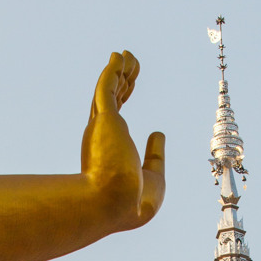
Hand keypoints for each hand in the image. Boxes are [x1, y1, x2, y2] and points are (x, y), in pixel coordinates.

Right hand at [80, 51, 165, 230]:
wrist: (114, 205)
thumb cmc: (131, 202)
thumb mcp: (154, 177)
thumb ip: (155, 155)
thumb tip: (158, 133)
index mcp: (109, 150)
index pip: (116, 116)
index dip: (123, 97)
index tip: (129, 84)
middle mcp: (101, 136)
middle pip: (111, 98)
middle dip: (121, 79)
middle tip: (129, 62)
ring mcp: (101, 127)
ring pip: (110, 89)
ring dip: (120, 71)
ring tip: (128, 54)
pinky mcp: (104, 120)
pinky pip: (107, 87)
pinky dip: (112, 71)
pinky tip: (120, 57)